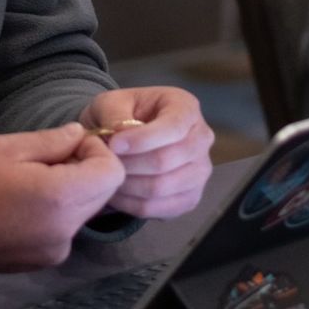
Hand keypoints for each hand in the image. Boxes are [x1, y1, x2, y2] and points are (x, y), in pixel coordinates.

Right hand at [0, 125, 124, 271]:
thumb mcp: (6, 147)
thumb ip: (52, 140)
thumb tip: (78, 135)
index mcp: (60, 198)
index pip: (113, 173)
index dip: (97, 153)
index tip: (70, 145)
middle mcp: (65, 230)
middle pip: (103, 194)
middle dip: (86, 171)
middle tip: (49, 159)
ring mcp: (55, 250)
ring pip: (85, 211)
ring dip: (71, 191)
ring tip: (31, 180)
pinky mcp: (43, 261)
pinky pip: (66, 229)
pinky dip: (57, 212)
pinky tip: (24, 203)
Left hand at [79, 87, 214, 218]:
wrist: (126, 138)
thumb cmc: (121, 114)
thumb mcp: (111, 101)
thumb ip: (113, 112)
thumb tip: (119, 134)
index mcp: (186, 107)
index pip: (173, 127)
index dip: (142, 139)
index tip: (114, 144)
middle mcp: (201, 138)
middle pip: (166, 160)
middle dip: (129, 164)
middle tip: (107, 162)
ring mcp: (200, 171)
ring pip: (161, 187)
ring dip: (128, 184)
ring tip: (110, 175)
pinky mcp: (190, 197)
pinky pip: (158, 208)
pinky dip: (131, 203)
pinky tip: (117, 191)